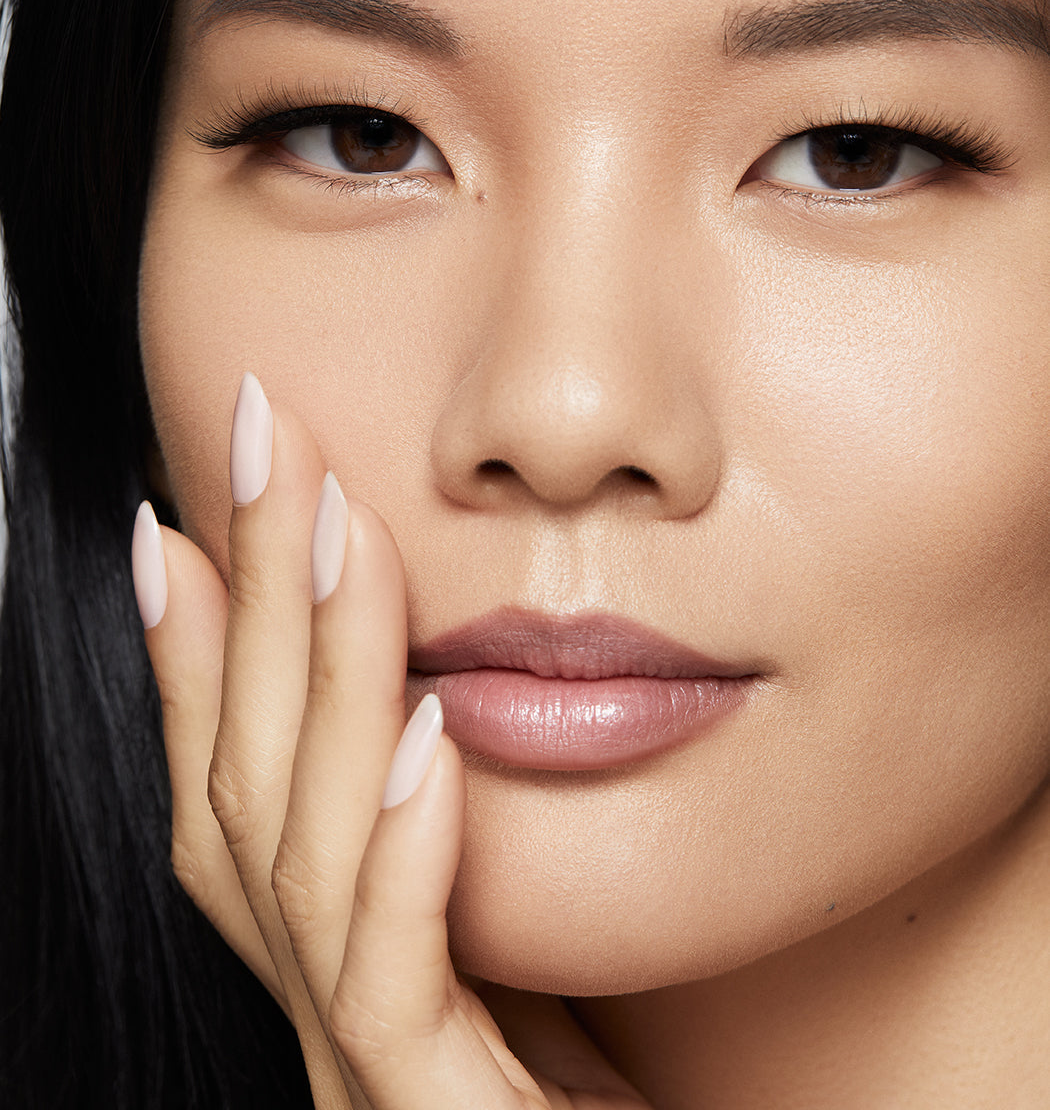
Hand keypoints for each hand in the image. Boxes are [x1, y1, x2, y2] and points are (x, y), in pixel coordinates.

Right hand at [133, 373, 650, 1108]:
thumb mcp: (502, 960)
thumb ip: (442, 863)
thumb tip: (421, 719)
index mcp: (335, 968)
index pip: (232, 793)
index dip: (188, 658)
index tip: (173, 523)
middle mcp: (323, 1018)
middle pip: (249, 787)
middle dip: (248, 600)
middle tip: (260, 440)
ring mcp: (369, 1078)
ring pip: (302, 859)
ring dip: (323, 678)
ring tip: (342, 530)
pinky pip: (397, 988)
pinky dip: (401, 853)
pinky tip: (421, 736)